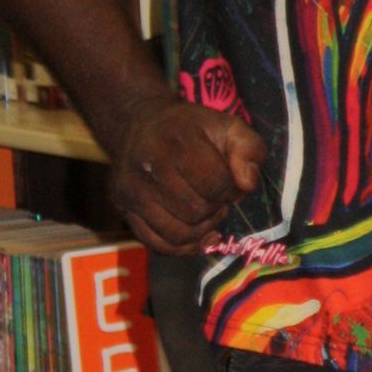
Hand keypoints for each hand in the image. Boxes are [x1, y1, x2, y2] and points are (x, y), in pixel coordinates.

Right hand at [108, 92, 265, 254]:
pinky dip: (183, 247)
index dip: (232, 190)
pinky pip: (158, 245)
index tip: (228, 182)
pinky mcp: (123, 208)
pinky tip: (196, 234)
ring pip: (179, 234)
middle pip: (198, 212)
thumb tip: (247, 185)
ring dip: (202, 229)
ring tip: (205, 210)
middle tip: (215, 196)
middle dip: (216, 209)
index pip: (217, 185)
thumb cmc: (190, 129)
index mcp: (178, 142)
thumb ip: (249, 150)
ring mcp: (132, 190)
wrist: (139, 124)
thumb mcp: (228, 126)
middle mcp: (149, 168)